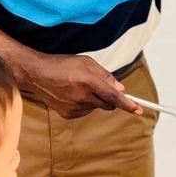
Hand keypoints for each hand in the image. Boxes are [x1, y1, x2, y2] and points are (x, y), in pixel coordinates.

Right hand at [16, 53, 141, 118]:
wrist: (36, 74)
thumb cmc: (62, 65)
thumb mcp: (86, 62)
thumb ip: (105, 75)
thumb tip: (120, 88)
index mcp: (88, 81)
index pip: (113, 96)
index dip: (127, 104)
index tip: (139, 110)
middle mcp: (82, 96)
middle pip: (107, 104)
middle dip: (109, 98)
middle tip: (99, 87)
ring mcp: (74, 107)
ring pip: (96, 107)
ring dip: (94, 100)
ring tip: (79, 87)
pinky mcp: (68, 114)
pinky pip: (85, 111)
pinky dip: (84, 104)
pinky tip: (72, 95)